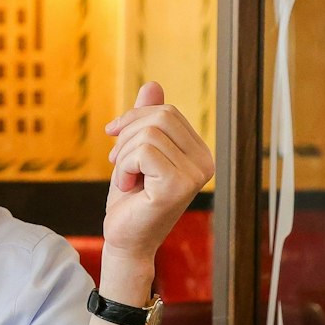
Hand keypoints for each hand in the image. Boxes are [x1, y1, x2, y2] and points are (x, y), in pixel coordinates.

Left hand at [102, 81, 215, 264]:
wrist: (125, 240)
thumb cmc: (130, 200)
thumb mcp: (135, 152)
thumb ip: (147, 120)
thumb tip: (153, 84)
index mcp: (200, 152)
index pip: (168, 112)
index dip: (134, 120)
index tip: (117, 145)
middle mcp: (206, 163)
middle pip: (160, 117)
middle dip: (128, 135)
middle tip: (118, 164)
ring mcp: (196, 175)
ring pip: (148, 134)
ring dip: (124, 156)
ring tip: (127, 180)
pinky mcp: (179, 186)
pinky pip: (143, 152)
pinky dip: (124, 167)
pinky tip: (127, 188)